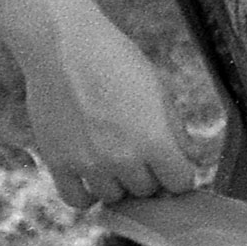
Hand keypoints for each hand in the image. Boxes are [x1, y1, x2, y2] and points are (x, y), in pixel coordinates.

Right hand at [20, 9, 200, 207]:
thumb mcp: (159, 90)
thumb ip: (175, 131)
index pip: (179, 182)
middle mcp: (123, 158)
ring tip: (114, 158)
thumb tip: (187, 160)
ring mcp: (89, 164)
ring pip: (113, 197)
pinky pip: (77, 200)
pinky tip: (92, 177)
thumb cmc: (115, 61)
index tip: (172, 165)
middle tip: (139, 153)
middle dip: (149, 175)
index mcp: (155, 140)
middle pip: (146, 191)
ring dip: (118, 183)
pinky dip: (87, 195)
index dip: (179, 173)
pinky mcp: (58, 163)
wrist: (65, 46)